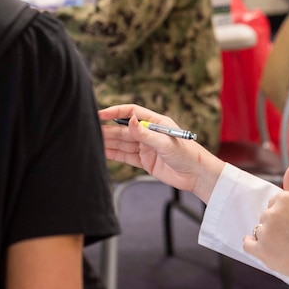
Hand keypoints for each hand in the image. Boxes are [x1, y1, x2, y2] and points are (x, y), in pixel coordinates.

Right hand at [98, 104, 223, 202]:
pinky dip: (114, 154)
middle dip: (108, 130)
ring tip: (93, 141)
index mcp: (156, 122)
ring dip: (109, 142)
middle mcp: (149, 133)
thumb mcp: (165, 143)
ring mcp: (146, 147)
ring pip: (123, 143)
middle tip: (91, 130)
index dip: (116, 112)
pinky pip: (126, 156)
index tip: (101, 114)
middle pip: (124, 129)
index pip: (132, 112)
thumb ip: (145, 134)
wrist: (197, 176)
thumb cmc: (188, 154)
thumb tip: (129, 120)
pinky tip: (103, 152)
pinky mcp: (145, 161)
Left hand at [243, 163, 288, 288]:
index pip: (277, 202)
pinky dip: (253, 245)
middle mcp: (272, 213)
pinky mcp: (262, 251)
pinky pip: (248, 244)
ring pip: (260, 230)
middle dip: (278, 224)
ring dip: (269, 236)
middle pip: (267, 215)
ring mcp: (266, 232)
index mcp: (285, 198)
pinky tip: (262, 246)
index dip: (288, 213)